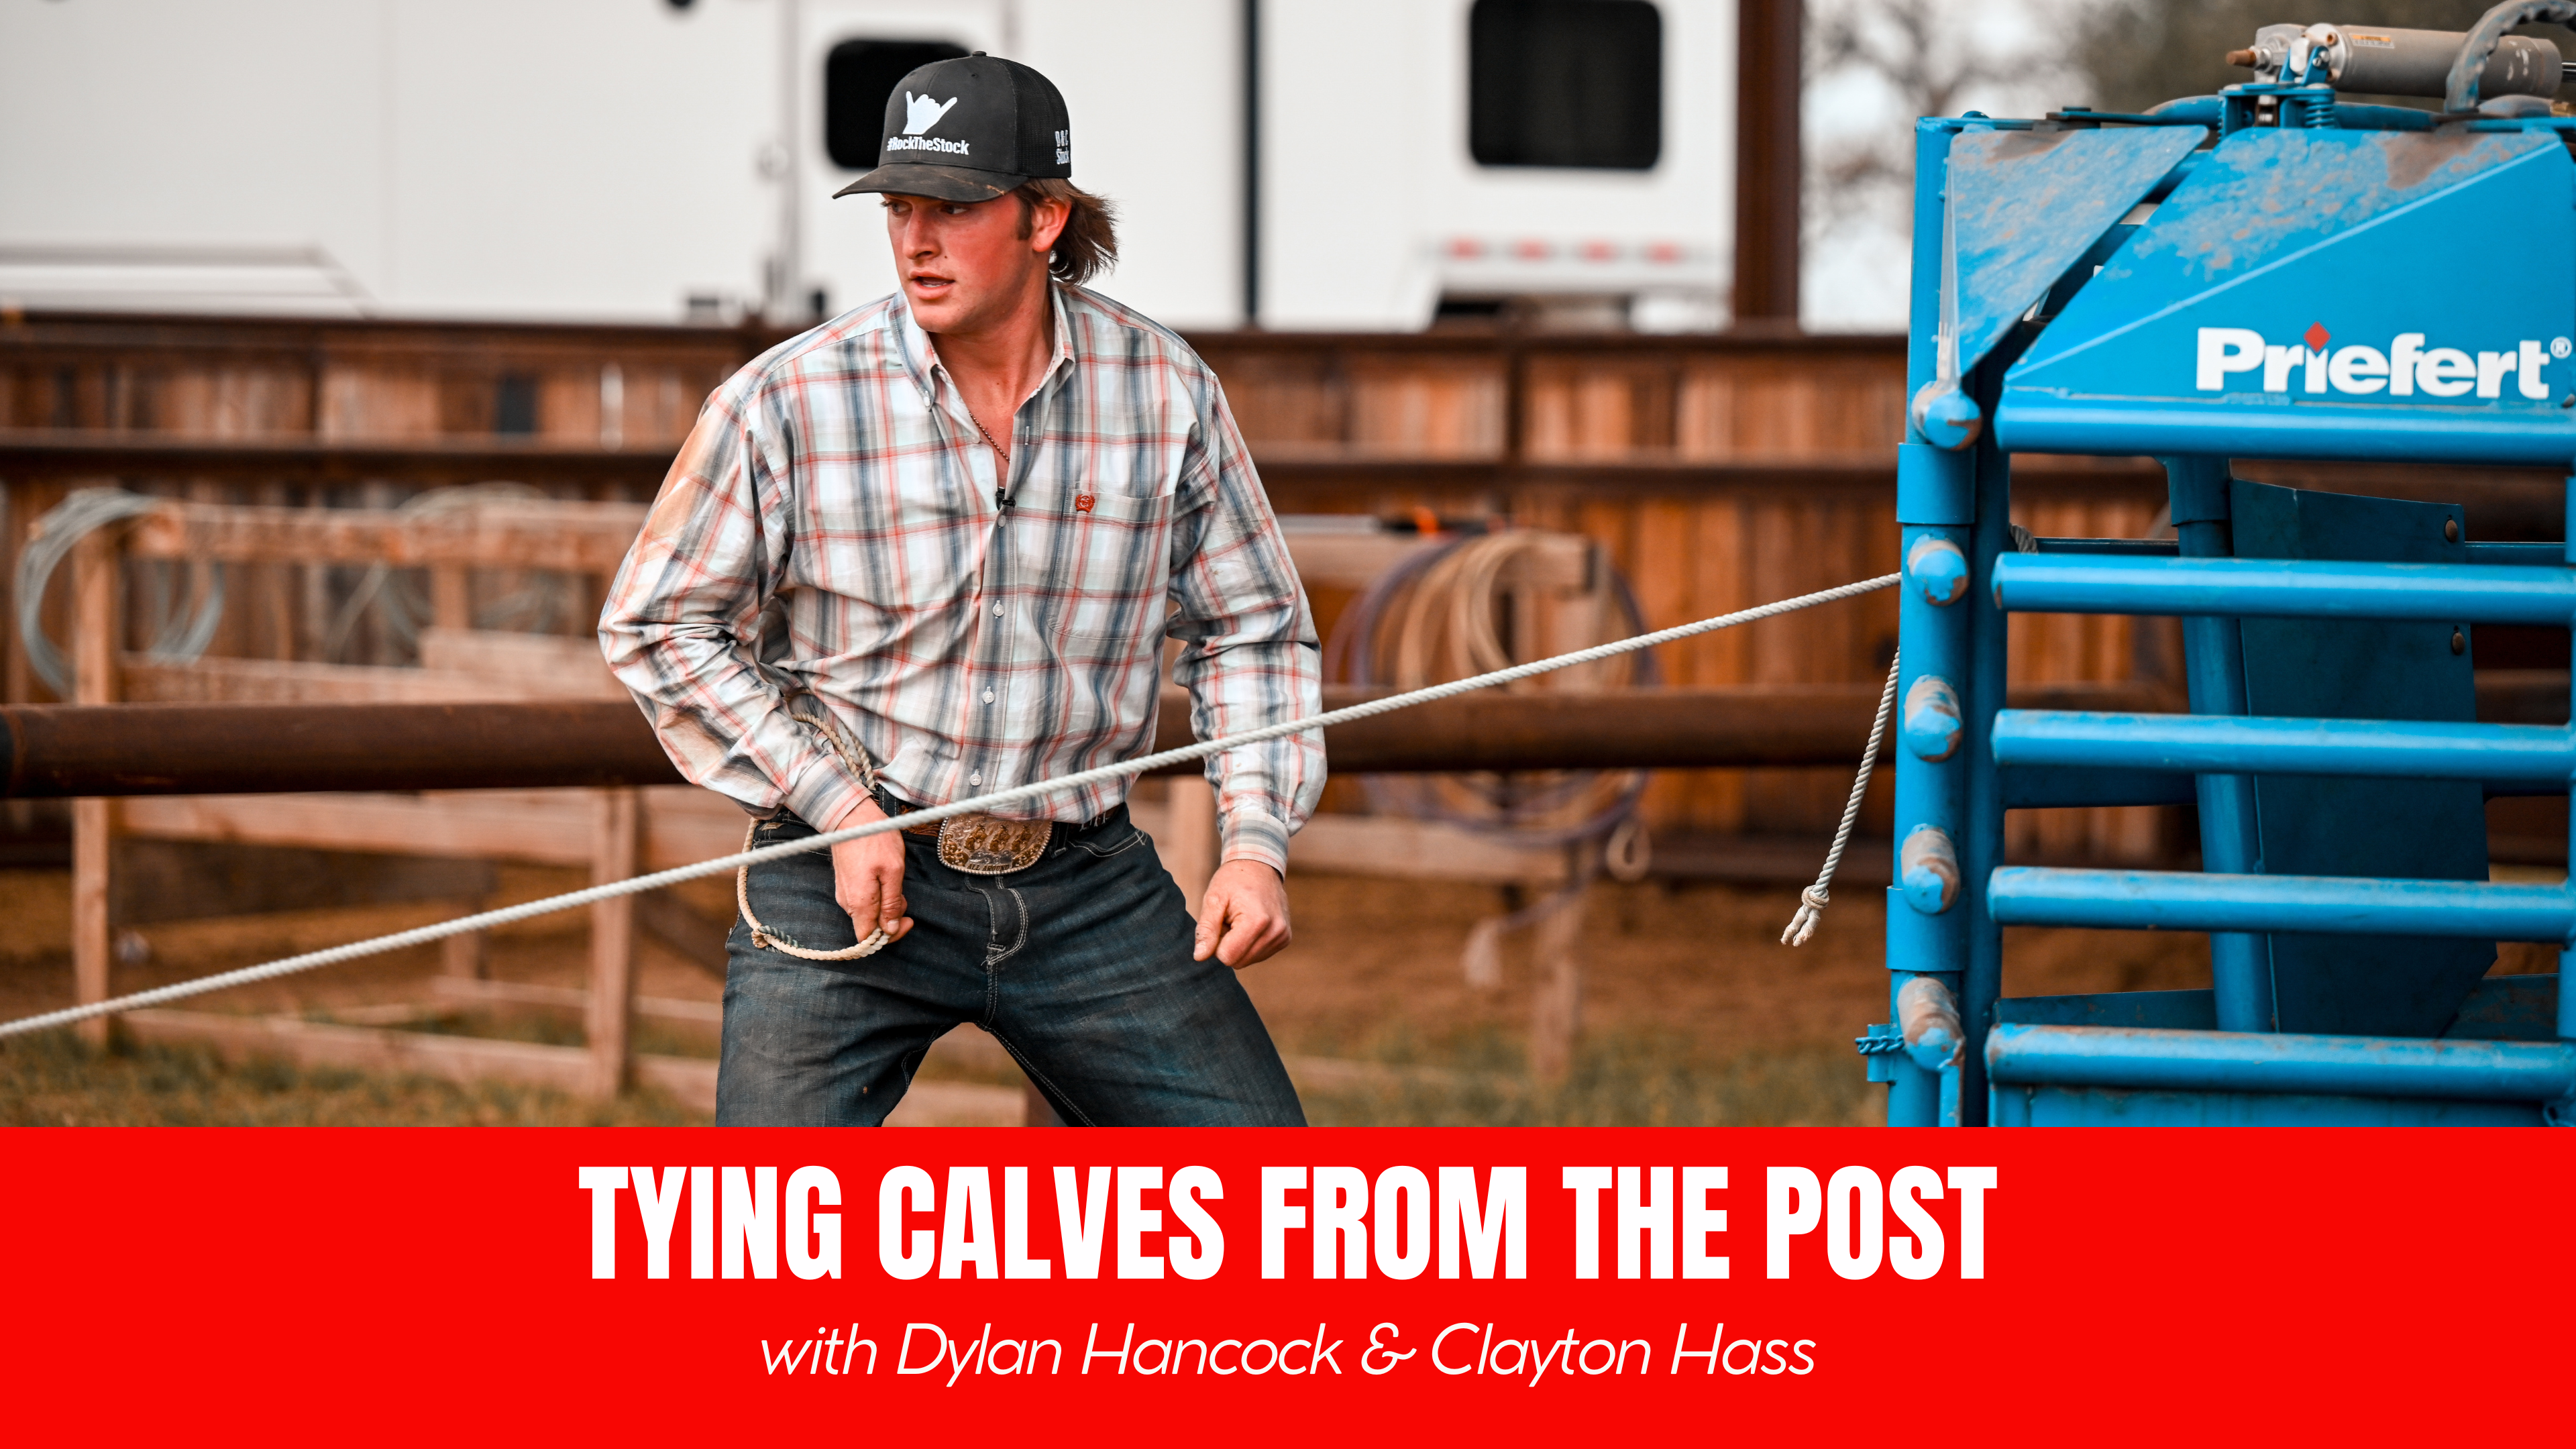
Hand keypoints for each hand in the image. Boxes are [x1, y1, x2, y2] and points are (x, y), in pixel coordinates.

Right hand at [822, 797, 914, 946]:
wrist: (851, 817)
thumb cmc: (875, 839)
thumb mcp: (893, 871)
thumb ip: (891, 903)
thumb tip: (891, 929)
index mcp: (859, 903)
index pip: (868, 939)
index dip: (889, 937)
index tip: (906, 922)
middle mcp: (847, 903)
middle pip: (870, 926)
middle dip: (891, 916)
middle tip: (904, 896)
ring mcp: (845, 893)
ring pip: (868, 912)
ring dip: (885, 904)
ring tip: (895, 882)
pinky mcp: (846, 885)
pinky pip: (863, 901)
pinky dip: (877, 896)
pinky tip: (885, 879)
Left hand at [1193, 859, 1291, 968]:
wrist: (1259, 866)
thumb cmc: (1233, 880)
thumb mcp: (1214, 899)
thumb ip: (1206, 929)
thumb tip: (1200, 957)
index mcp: (1257, 922)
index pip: (1227, 957)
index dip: (1217, 943)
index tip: (1221, 922)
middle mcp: (1275, 932)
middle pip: (1238, 962)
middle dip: (1228, 945)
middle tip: (1229, 920)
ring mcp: (1282, 936)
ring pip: (1247, 961)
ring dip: (1238, 945)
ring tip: (1240, 920)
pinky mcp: (1284, 939)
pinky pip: (1258, 955)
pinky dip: (1249, 943)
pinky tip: (1251, 924)